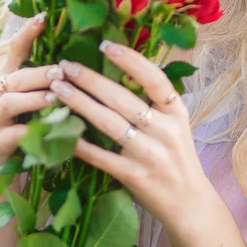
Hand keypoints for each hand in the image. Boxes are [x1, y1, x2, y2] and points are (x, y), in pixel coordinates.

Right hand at [0, 14, 61, 175]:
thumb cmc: (24, 119)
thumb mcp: (34, 95)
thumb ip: (48, 77)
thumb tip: (79, 57)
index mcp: (7, 75)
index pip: (15, 49)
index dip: (27, 33)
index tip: (43, 17)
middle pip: (15, 76)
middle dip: (39, 73)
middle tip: (61, 72)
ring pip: (10, 101)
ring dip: (34, 98)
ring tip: (55, 98)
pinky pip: (11, 133)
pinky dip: (29, 130)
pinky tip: (47, 129)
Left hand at [48, 41, 209, 228]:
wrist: (189, 202)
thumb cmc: (178, 155)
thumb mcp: (176, 122)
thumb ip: (156, 100)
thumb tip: (123, 67)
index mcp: (176, 111)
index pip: (154, 78)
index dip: (130, 60)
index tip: (105, 45)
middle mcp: (165, 130)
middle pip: (122, 99)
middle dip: (90, 79)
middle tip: (65, 65)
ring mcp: (149, 154)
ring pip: (109, 123)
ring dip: (80, 103)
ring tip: (58, 88)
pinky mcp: (134, 176)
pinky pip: (101, 156)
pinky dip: (81, 143)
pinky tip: (62, 130)